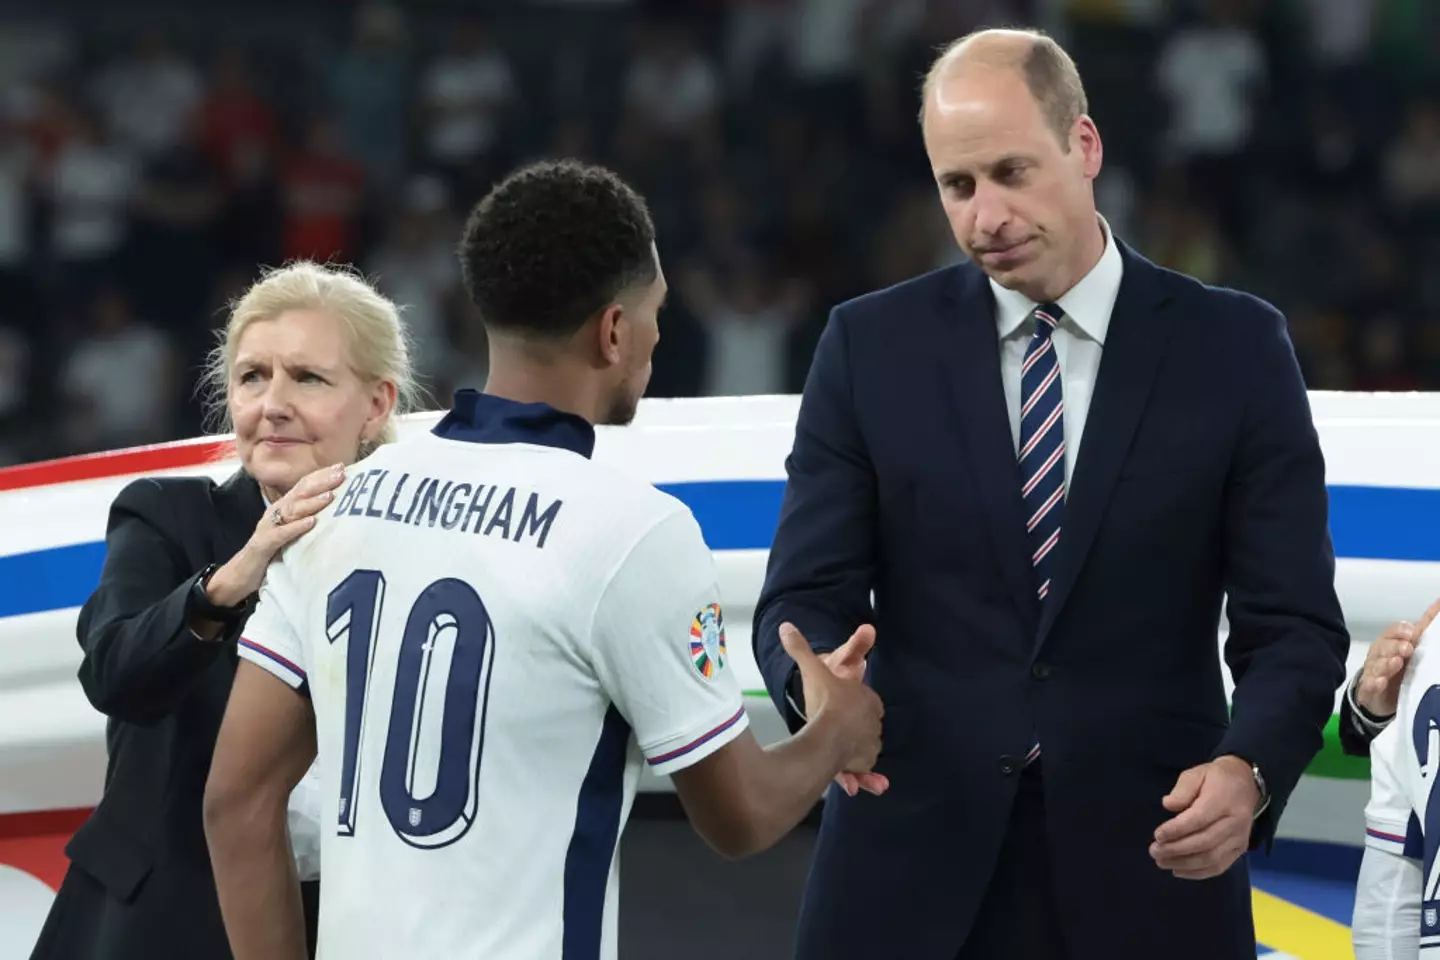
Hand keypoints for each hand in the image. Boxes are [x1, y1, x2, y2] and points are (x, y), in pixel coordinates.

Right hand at [204, 464, 346, 607]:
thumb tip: (333, 508)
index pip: (304, 486)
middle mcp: (276, 513)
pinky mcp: (264, 544)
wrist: (241, 574)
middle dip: (321, 482)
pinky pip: (281, 534)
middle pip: (300, 492)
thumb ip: (306, 518)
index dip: (322, 475)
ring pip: (291, 510)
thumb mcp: (291, 531)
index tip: (342, 467)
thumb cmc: (272, 552)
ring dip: (312, 502)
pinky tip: (311, 523)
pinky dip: (296, 527)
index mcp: (284, 508)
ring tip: (330, 495)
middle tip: (341, 474)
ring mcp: (268, 527)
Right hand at [780, 622, 885, 794]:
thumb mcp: (813, 668)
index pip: (866, 701)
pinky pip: (861, 771)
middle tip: (835, 731)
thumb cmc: (826, 699)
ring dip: (853, 753)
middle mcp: (874, 724)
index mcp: (869, 701)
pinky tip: (852, 786)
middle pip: (863, 726)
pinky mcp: (863, 764)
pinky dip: (860, 778)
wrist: (831, 731)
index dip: (853, 703)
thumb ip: (800, 649)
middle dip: (853, 730)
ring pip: (861, 749)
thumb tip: (785, 625)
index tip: (838, 704)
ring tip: (841, 758)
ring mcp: (870, 745)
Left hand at [1150, 755, 1257, 879]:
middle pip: (1204, 842)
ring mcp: (1239, 838)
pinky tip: (1178, 870)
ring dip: (1184, 864)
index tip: (1157, 835)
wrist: (1246, 785)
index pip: (1198, 819)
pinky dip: (1198, 873)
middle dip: (1176, 850)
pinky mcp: (1240, 849)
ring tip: (1162, 862)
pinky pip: (1220, 866)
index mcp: (1223, 800)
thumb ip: (1182, 789)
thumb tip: (1168, 805)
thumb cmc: (1215, 779)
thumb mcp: (1196, 774)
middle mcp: (1234, 822)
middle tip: (1154, 851)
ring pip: (1211, 858)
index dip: (1176, 830)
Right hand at [1356, 598, 1439, 717]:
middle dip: (1394, 646)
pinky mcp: (1369, 689)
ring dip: (1386, 664)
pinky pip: (1369, 685)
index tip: (1411, 632)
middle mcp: (1380, 655)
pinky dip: (1374, 683)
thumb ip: (1426, 625)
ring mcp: (1373, 672)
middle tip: (1407, 648)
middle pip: (1383, 646)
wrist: (1381, 693)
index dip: (1400, 631)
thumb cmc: (1399, 665)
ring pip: (1376, 665)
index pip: (1391, 631)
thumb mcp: (1412, 644)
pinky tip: (1380, 682)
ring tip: (1396, 662)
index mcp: (1390, 642)